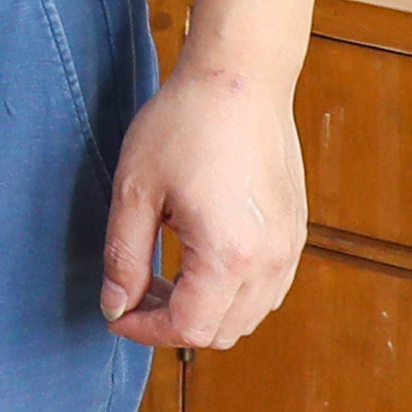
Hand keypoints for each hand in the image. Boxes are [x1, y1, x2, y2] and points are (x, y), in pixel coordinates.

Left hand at [104, 65, 307, 348]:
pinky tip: (198, 259)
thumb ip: (123, 257)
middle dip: (172, 324)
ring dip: (204, 311)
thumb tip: (115, 306)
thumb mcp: (135, 191)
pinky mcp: (296, 232)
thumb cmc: (182, 125)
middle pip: (222, 332)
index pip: (188, 328)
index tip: (116, 312)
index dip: (145, 330)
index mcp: (228, 256)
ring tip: (163, 275)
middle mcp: (270, 262)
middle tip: (133, 291)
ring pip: (248, 316)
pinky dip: (232, 293)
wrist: (239, 79)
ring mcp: (290, 248)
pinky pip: (267, 289)